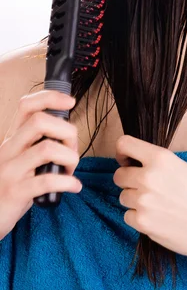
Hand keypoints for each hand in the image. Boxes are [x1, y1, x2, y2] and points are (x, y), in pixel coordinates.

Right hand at [0, 91, 81, 240]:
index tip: (70, 102)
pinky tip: (74, 186)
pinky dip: (68, 182)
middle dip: (67, 132)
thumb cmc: (11, 186)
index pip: (26, 106)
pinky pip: (47, 180)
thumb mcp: (20, 159)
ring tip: (71, 170)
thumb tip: (69, 135)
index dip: (50, 98)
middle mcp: (9, 149)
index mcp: (12, 138)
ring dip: (70, 158)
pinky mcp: (15, 192)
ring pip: (47, 148)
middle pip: (40, 121)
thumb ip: (38, 144)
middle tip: (72, 150)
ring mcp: (10, 170)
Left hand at [113, 135, 186, 264]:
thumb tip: (132, 163)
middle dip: (128, 181)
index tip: (127, 161)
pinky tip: (158, 218)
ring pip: (123, 197)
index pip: (124, 144)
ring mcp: (143, 200)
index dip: (122, 153)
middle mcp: (148, 177)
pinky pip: (127, 216)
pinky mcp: (142, 222)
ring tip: (158, 205)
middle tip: (146, 188)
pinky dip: (139, 219)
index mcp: (160, 158)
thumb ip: (156, 163)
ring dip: (135, 201)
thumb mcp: (181, 167)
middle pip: (119, 176)